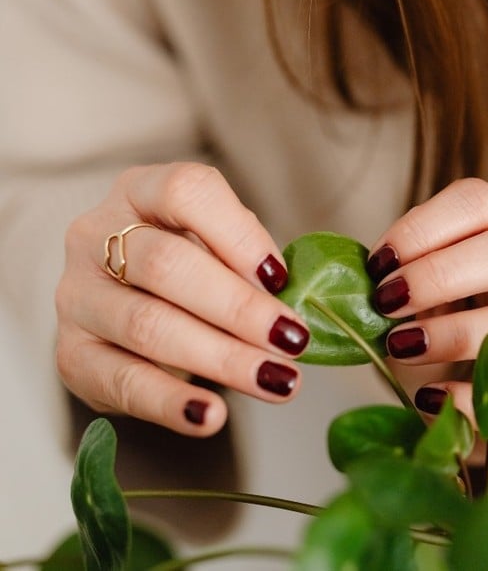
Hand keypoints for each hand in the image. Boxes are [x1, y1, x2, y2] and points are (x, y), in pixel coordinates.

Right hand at [55, 163, 309, 435]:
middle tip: (293, 340)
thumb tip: (293, 308)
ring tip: (277, 381)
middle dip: (239, 308)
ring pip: (148, 325)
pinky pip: (122, 383)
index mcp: (139, 192)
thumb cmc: (190, 267)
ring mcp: (77, 296)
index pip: (185, 192)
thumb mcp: (219, 246)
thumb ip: (251, 262)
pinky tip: (212, 417)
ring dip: (221, 359)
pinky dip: (171, 403)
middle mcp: (96, 236)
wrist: (126, 307)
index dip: (238, 235)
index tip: (281, 278)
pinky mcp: (73, 355)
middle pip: (166, 265)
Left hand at [366, 178, 487, 461]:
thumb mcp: (414, 306)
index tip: (378, 264)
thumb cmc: (436, 348)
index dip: (424, 226)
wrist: (464, 415)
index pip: (479, 203)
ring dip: (459, 333)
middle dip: (441, 274)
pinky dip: (473, 400)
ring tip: (403, 347)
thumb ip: (393, 285)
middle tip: (387, 303)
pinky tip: (430, 399)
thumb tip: (350, 279)